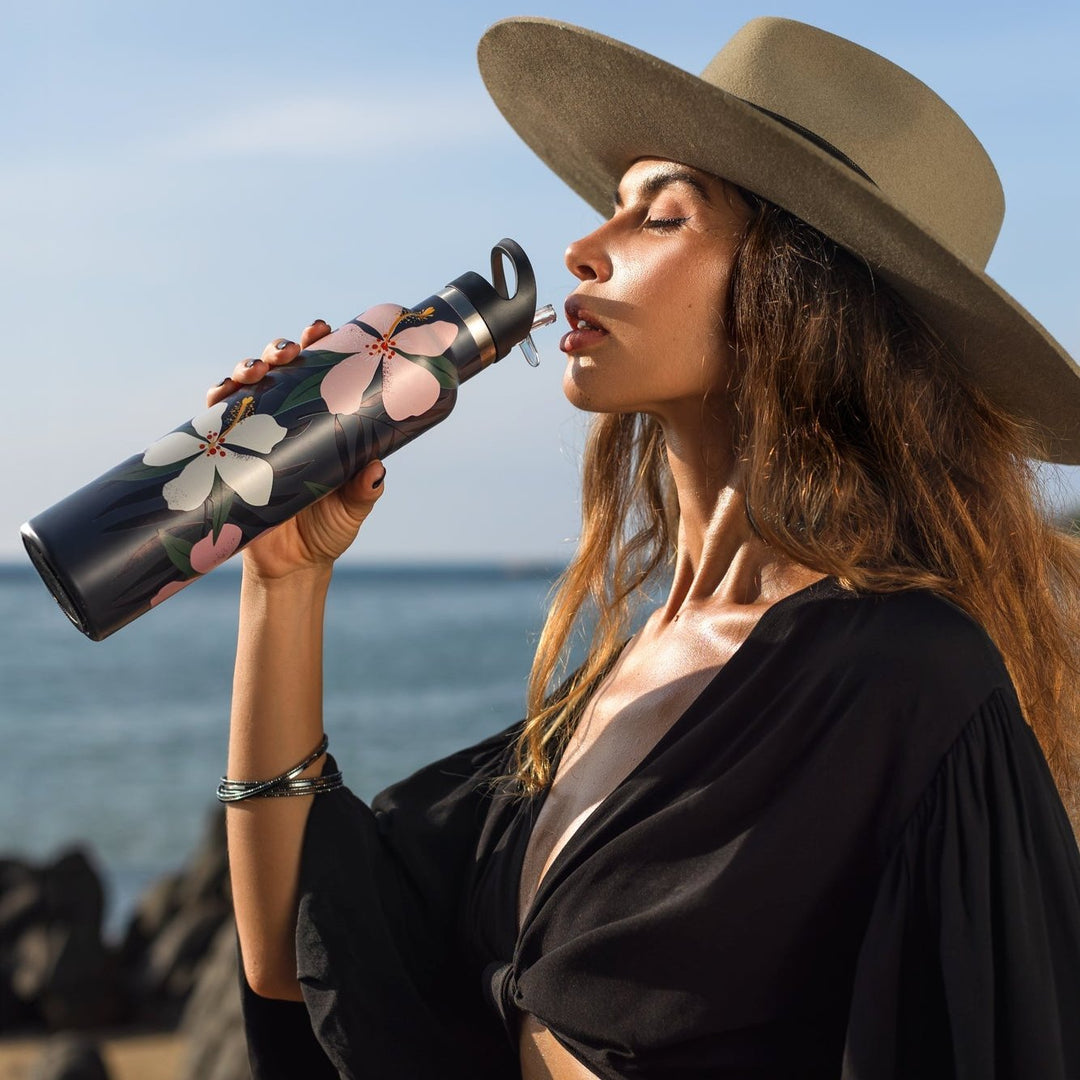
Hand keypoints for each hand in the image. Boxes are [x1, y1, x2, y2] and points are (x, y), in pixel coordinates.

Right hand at [206, 321, 385, 580]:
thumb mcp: (353, 508)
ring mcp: (256, 433)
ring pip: (247, 386)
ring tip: (254, 370)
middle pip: (282, 369)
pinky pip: (215, 420)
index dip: (321, 345)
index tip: (322, 330)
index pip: (323, 372)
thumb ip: (364, 490)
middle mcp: (289, 419)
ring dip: (246, 367)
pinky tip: (218, 394)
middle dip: (280, 350)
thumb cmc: (328, 530)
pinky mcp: (227, 454)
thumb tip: (375, 469)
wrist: (290, 568)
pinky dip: (215, 401)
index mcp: (325, 421)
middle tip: (288, 352)